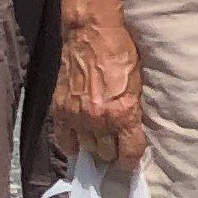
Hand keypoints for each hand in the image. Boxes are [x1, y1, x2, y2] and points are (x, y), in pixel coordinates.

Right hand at [51, 12, 143, 168]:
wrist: (91, 33)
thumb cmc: (120, 53)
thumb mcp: (137, 84)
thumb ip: (132, 110)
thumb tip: (132, 130)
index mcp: (123, 113)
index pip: (129, 151)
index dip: (131, 161)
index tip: (130, 163)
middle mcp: (99, 120)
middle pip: (106, 153)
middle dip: (113, 154)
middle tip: (116, 151)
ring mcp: (77, 116)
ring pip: (87, 148)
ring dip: (94, 149)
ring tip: (99, 146)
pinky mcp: (60, 109)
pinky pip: (62, 139)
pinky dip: (70, 145)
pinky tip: (77, 146)